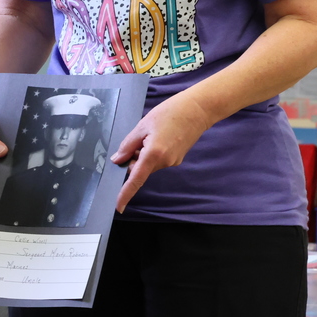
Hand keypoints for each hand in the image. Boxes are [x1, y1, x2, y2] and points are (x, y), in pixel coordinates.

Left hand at [108, 93, 211, 212]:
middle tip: (136, 138)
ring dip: (143, 154)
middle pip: (140, 169)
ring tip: (151, 133)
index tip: (118, 207)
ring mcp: (173, 162)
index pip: (136, 179)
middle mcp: (164, 162)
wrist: (197, 109)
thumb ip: (128, 145)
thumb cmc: (170, 112)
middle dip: (133, 159)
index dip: (125, 194)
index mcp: (153, 154)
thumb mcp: (143, 126)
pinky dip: (152, 153)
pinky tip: (158, 136)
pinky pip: (158, 160)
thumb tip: (118, 160)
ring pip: (149, 164)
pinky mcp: (177, 158)